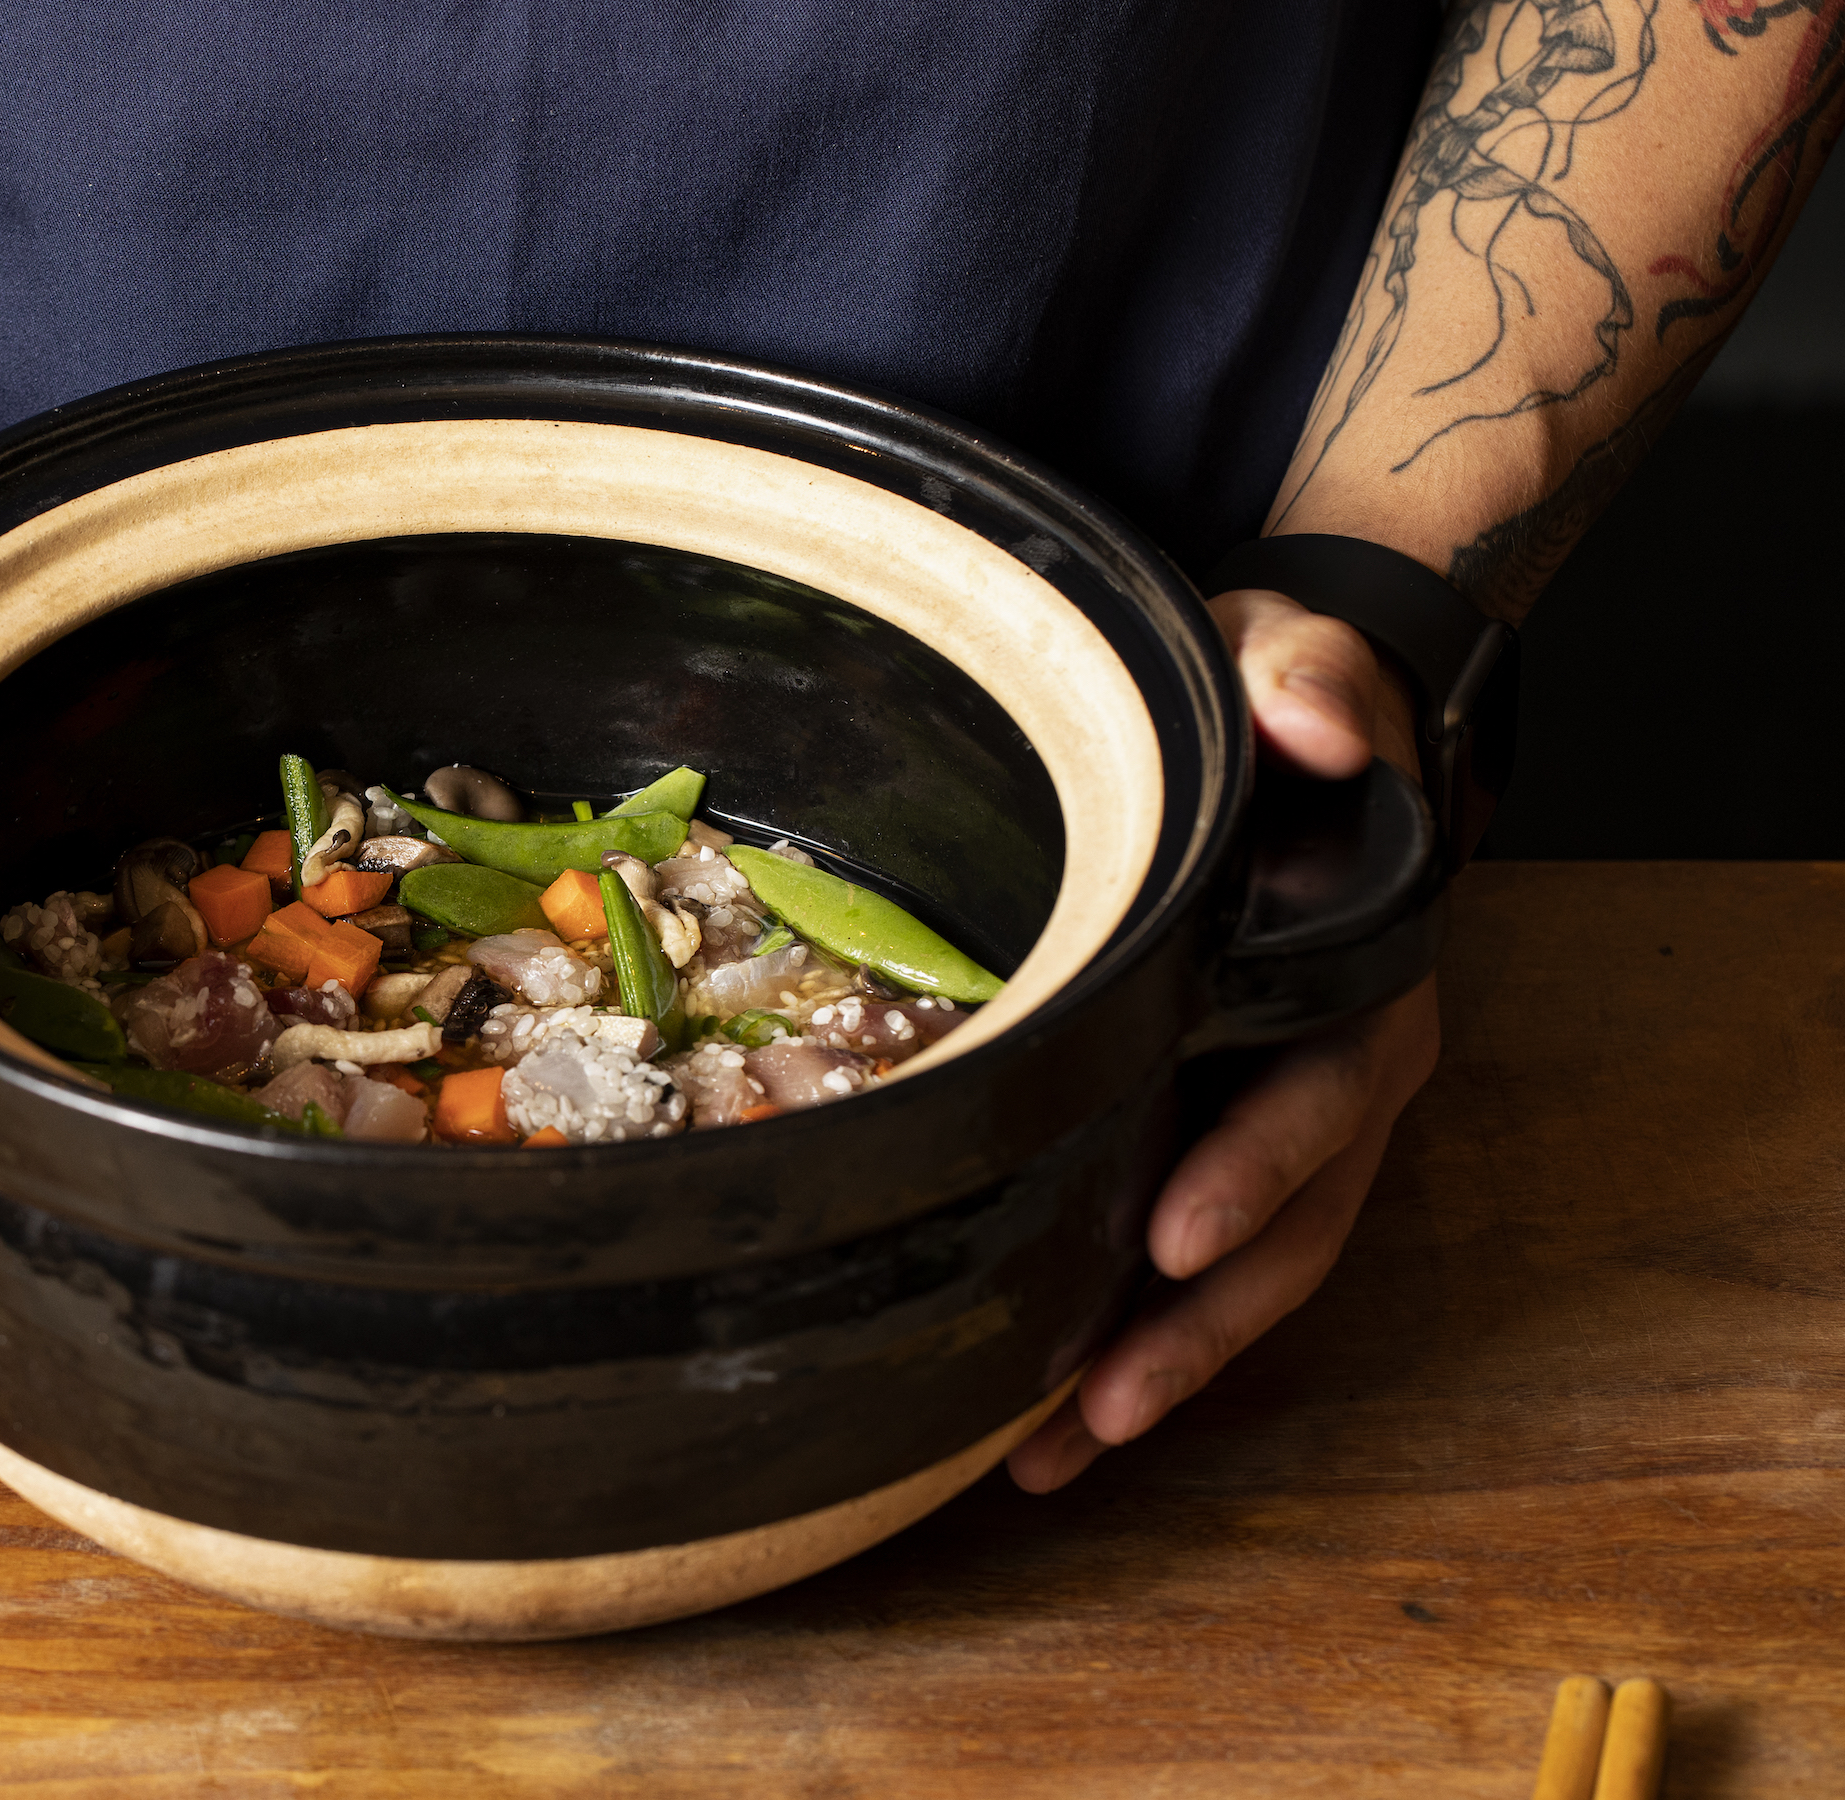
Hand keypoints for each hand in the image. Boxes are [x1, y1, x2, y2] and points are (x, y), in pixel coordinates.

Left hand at [1005, 586, 1441, 1492]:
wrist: (1293, 720)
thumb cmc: (1280, 702)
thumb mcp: (1294, 656)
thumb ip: (1311, 682)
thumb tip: (1320, 725)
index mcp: (1353, 973)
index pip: (1314, 1091)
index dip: (1253, 1171)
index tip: (1172, 1234)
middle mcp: (1338, 1066)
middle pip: (1284, 1226)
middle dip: (1195, 1326)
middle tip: (1100, 1402)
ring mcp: (1287, 1118)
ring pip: (1242, 1274)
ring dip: (1159, 1366)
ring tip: (1055, 1452)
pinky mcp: (1226, 1139)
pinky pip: (1197, 1260)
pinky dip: (1134, 1339)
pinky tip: (1047, 1414)